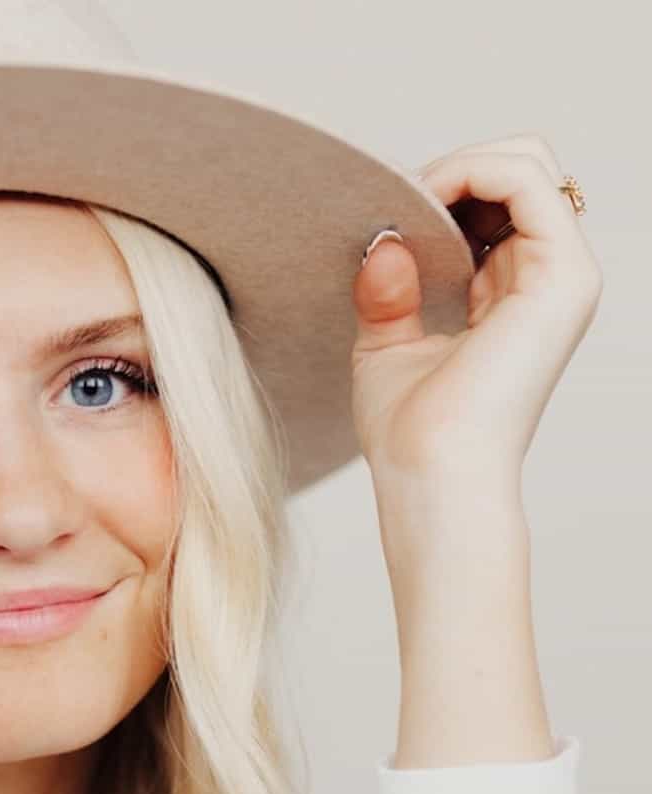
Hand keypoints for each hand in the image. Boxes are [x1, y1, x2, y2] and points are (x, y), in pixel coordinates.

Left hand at [350, 133, 602, 489]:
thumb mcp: (387, 349)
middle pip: (521, 171)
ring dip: (457, 168)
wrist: (432, 477)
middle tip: (397, 202)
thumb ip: (388, 292)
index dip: (444, 190)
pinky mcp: (562, 275)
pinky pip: (525, 179)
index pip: (499, 204)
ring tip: (407, 204)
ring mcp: (564, 276)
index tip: (388, 213)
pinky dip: (469, 173)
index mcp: (518, 296)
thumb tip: (381, 238)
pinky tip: (424, 202)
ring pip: (526, 163)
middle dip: (456, 169)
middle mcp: (551, 280)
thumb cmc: (412, 438)